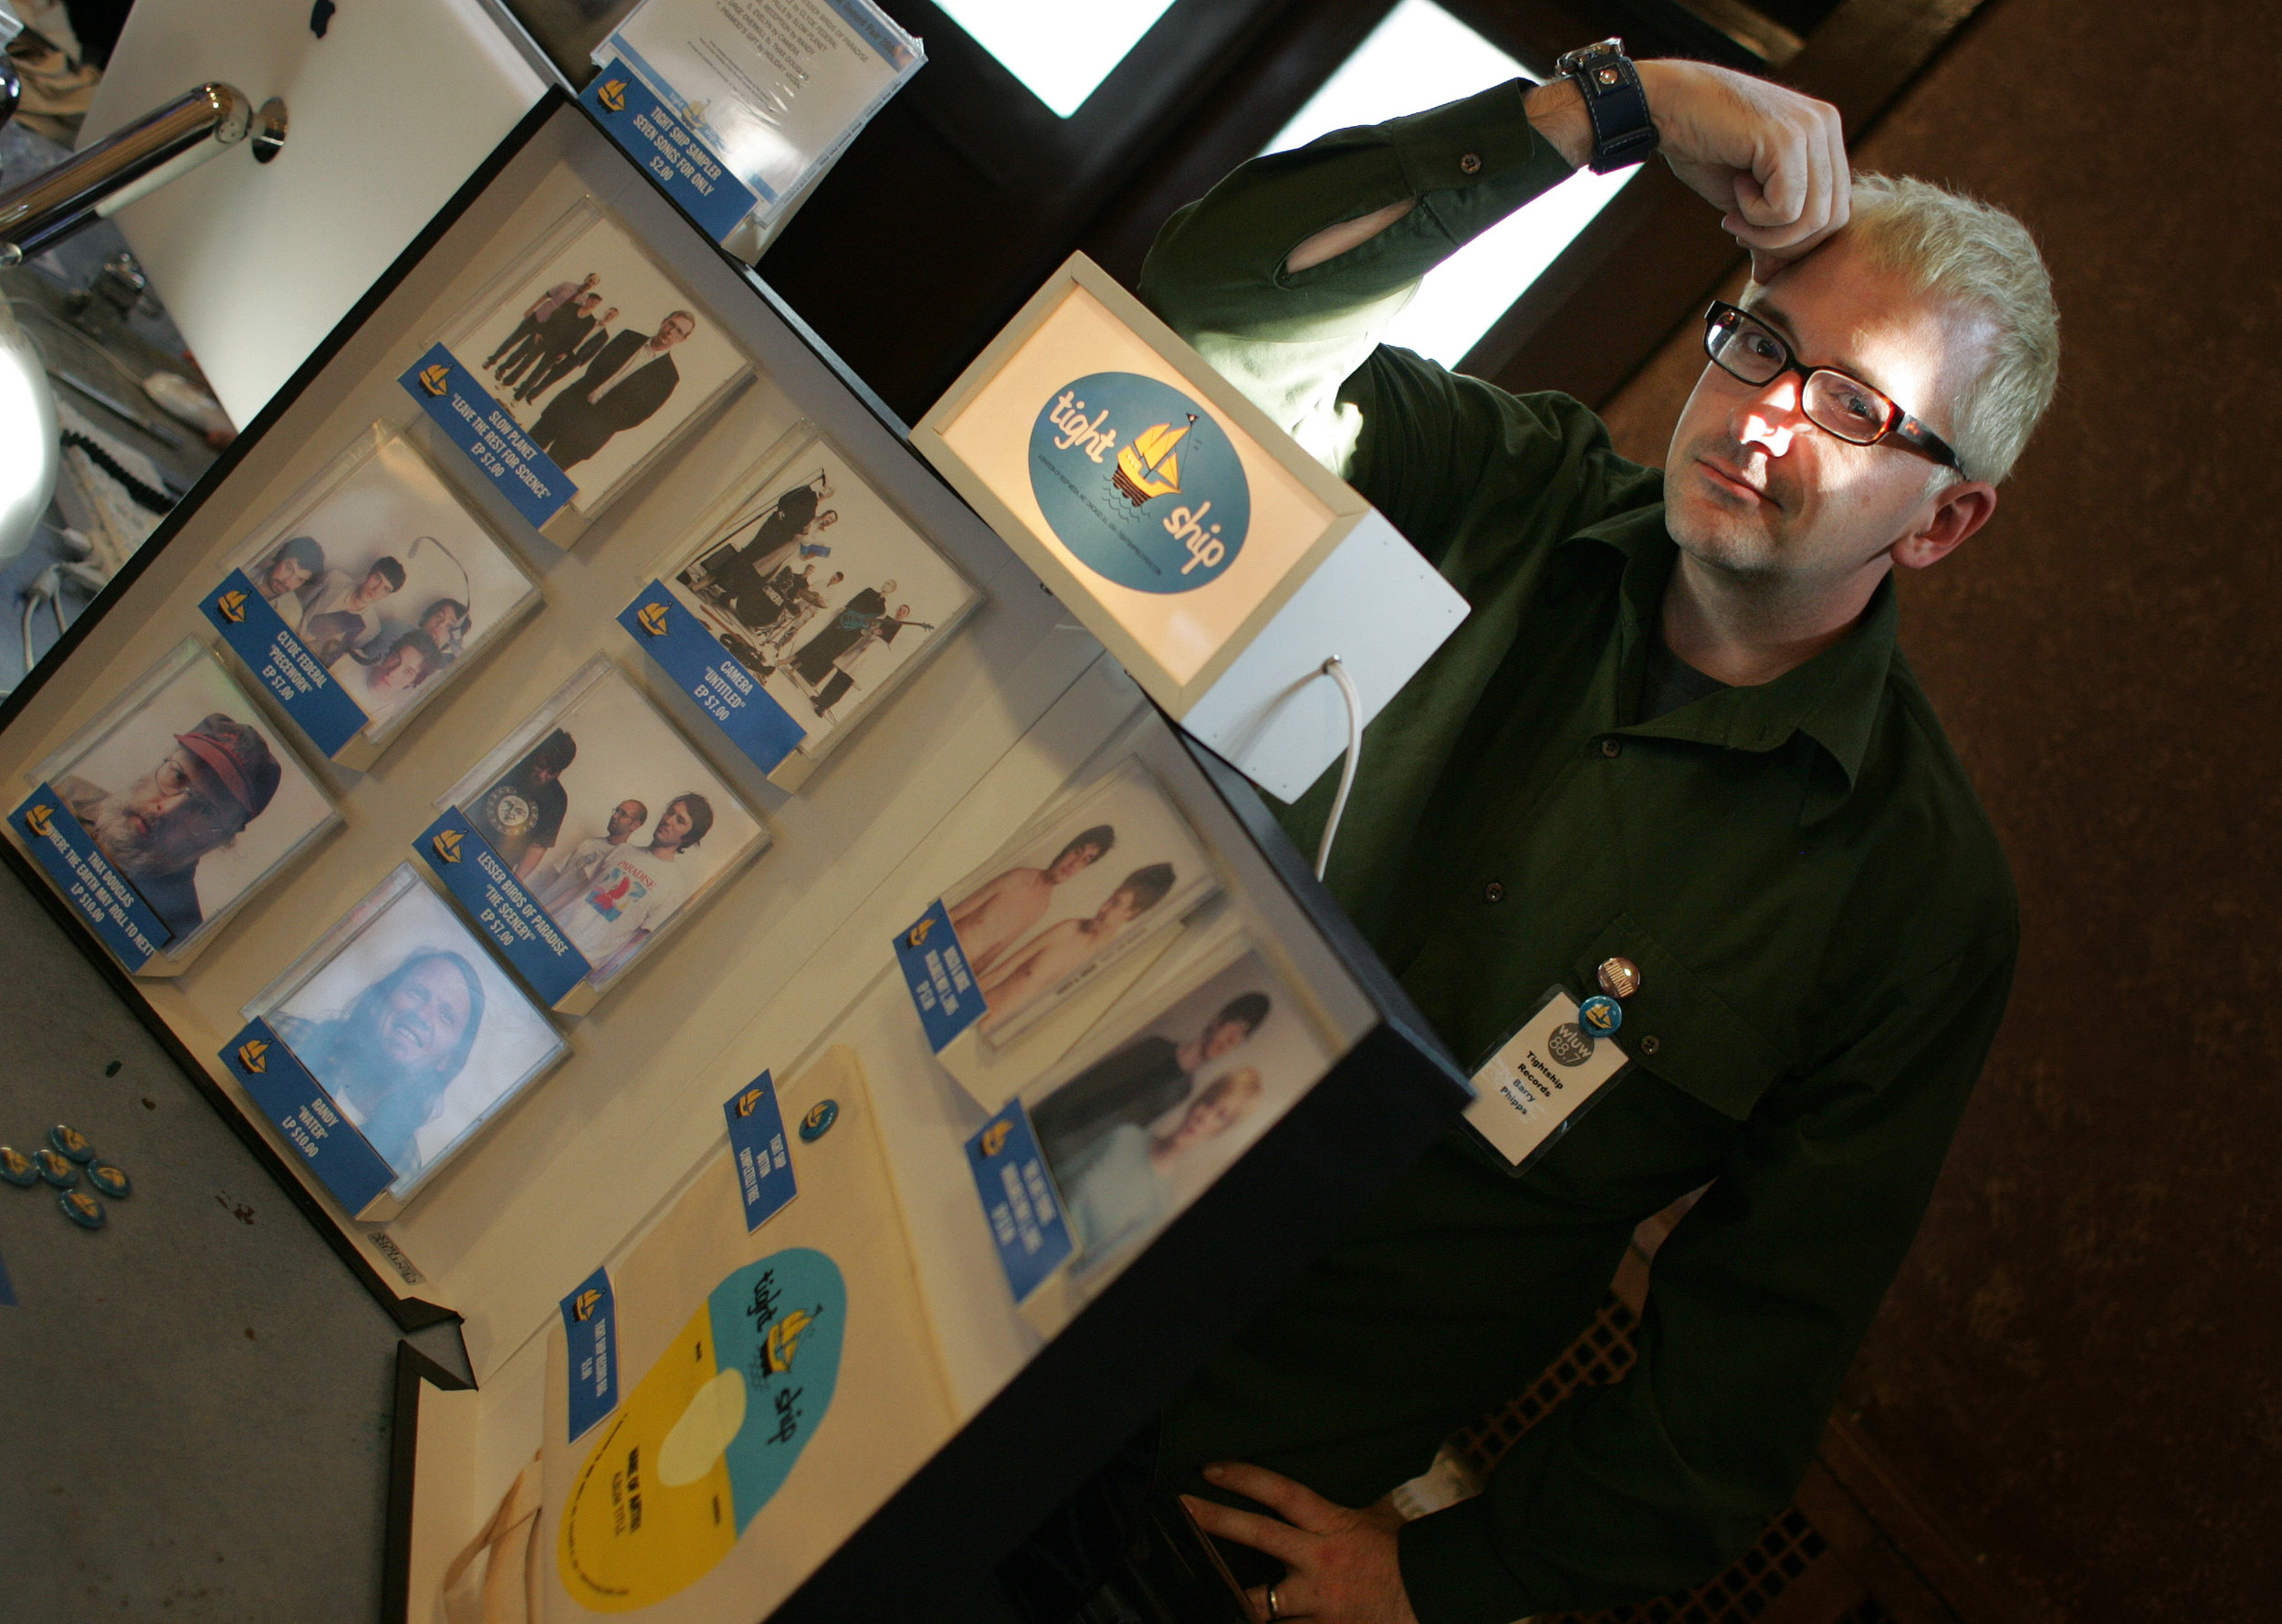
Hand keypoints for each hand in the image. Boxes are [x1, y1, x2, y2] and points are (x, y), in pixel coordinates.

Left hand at [1182, 1462, 1419, 1623]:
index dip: (1246, 1478)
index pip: (1283, 1494)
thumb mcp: (1381, 1521)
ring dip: (1231, 1596)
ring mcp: (1318, 1602)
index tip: (1212, 1469)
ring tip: (1196, 1589)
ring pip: (1259, 1602)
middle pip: (1259, 1535)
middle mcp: (1319, 1561)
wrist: (1435, 1599)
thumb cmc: (1408, 1558)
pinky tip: (1233, 1618)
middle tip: (1183, 1508)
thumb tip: (1339, 1488)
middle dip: (1216, 1520)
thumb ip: (1349, 1509)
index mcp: (1333, 1526)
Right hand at [1636, 59, 1848, 281]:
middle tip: (1741, 232)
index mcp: (1823, 136)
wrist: (1665, 104)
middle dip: (1784, 244)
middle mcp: (1825, 127)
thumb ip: (1770, 227)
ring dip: (1767, 232)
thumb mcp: (1743, 197)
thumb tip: (1771, 274)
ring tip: (1735, 214)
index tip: (1751, 240)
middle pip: (1832, 219)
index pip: (1835, 209)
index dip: (1796, 241)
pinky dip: (1755, 215)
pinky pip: (1787, 208)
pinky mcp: (1789, 139)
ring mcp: (1812, 130)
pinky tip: (1735, 187)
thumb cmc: (1700, 144)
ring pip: (1813, 219)